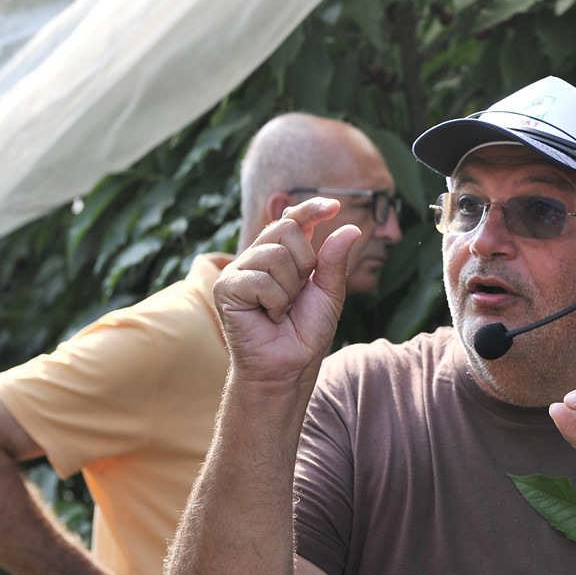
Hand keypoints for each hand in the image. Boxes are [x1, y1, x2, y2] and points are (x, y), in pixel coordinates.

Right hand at [215, 198, 360, 379]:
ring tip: (282, 311)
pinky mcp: (225, 288)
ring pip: (275, 254)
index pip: (292, 220)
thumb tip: (350, 228)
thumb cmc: (305, 333)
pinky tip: (270, 317)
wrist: (289, 367)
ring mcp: (237, 271)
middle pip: (286, 229)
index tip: (334, 206)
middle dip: (304, 264)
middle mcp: (255, 257)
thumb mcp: (329, 293)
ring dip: (290, 289)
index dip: (311, 209)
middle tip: (297, 295)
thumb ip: (334, 261)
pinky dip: (275, 301)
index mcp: (279, 255)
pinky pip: (260, 279)